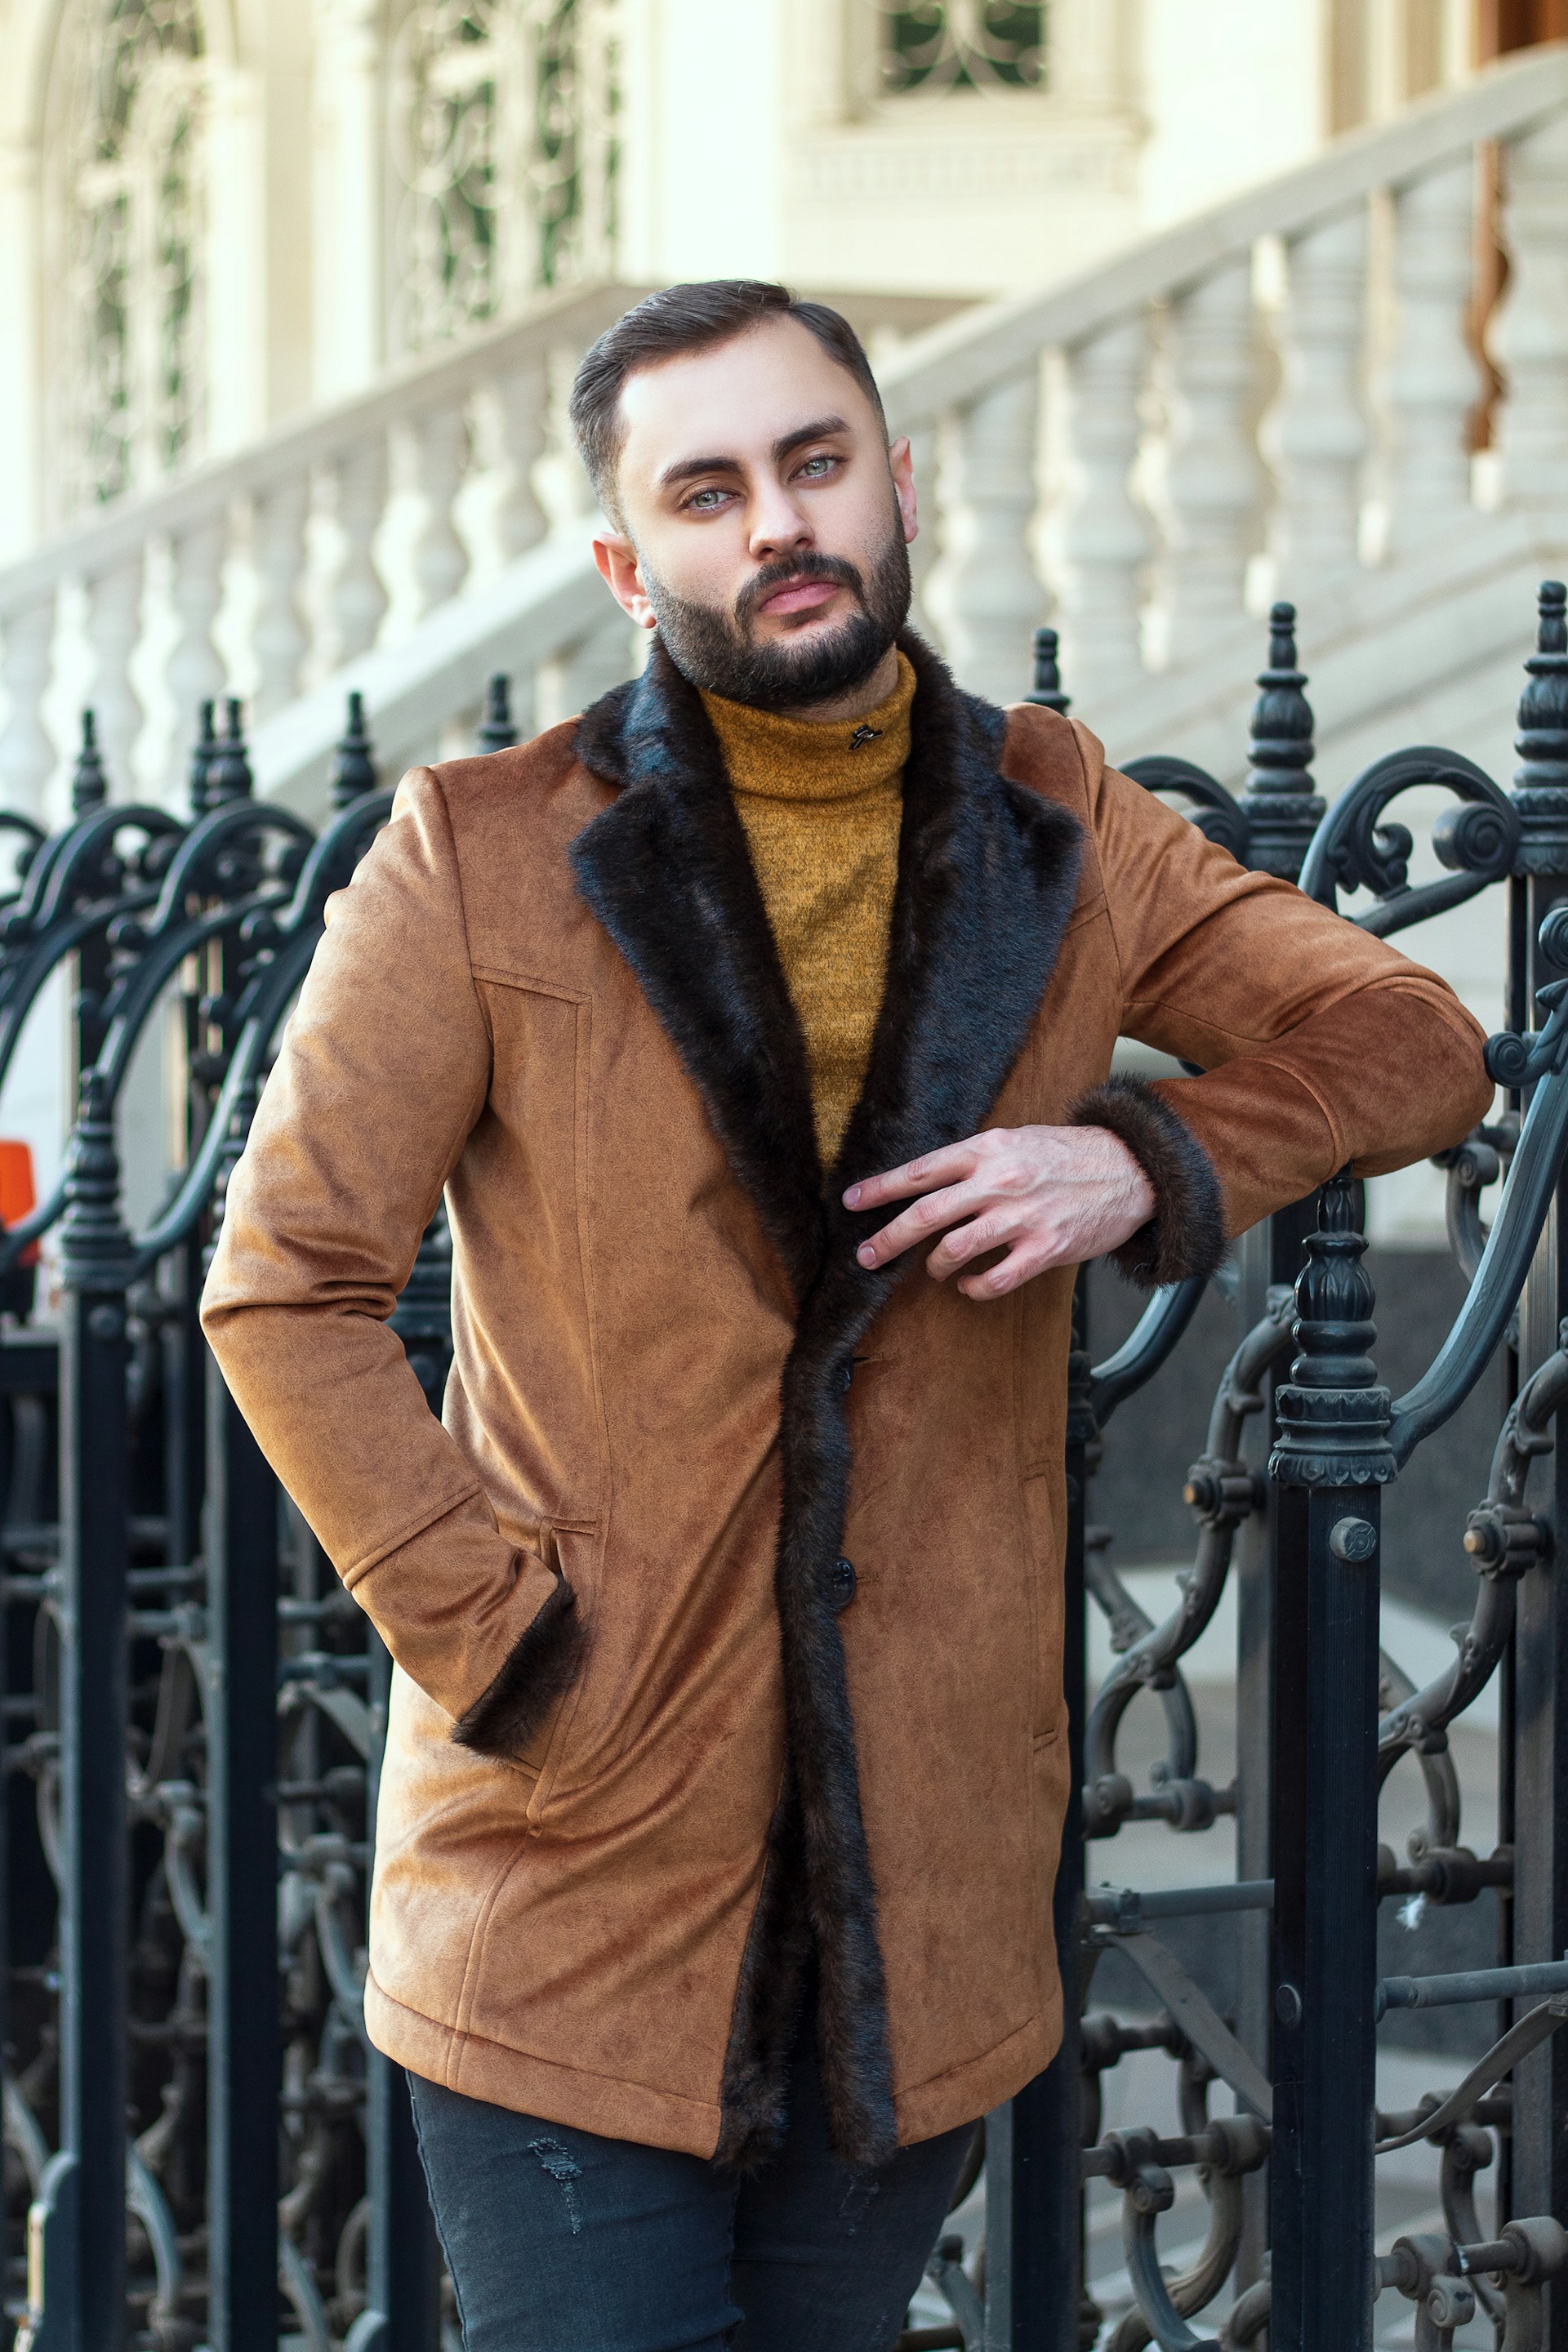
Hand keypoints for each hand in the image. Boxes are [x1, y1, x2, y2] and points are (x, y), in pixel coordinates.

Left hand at [842, 1125, 1155, 1299]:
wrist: (1129, 1168)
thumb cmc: (1068, 1154)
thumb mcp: (1017, 1139)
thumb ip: (975, 1160)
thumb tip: (929, 1182)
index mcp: (988, 1149)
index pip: (921, 1171)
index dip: (880, 1189)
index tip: (852, 1203)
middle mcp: (1000, 1181)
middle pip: (926, 1214)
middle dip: (889, 1238)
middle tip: (867, 1256)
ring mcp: (1022, 1216)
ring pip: (954, 1250)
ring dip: (934, 1265)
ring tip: (934, 1269)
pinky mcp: (1045, 1247)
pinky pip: (995, 1280)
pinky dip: (975, 1288)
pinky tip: (971, 1286)